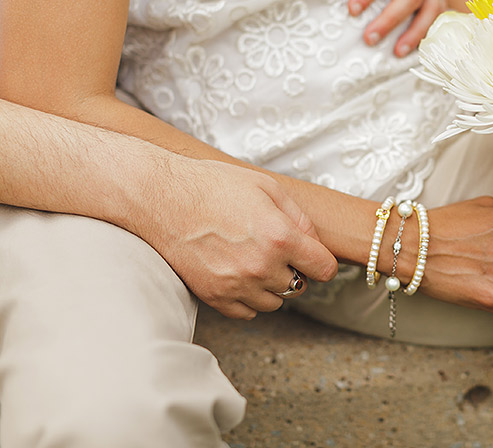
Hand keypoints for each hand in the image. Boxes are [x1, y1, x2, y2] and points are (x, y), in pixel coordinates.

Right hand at [137, 159, 338, 319]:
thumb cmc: (214, 185)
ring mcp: (236, 285)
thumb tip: (315, 242)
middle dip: (295, 270)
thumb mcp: (267, 188)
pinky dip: (248, 298)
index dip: (321, 260)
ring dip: (272, 286)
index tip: (311, 254)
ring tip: (254, 260)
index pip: (324, 269)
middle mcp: (261, 266)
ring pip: (275, 302)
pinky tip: (238, 274)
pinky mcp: (214, 297)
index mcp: (280, 237)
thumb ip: (299, 217)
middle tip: (276, 249)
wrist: (161, 197)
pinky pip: (247, 313)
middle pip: (300, 286)